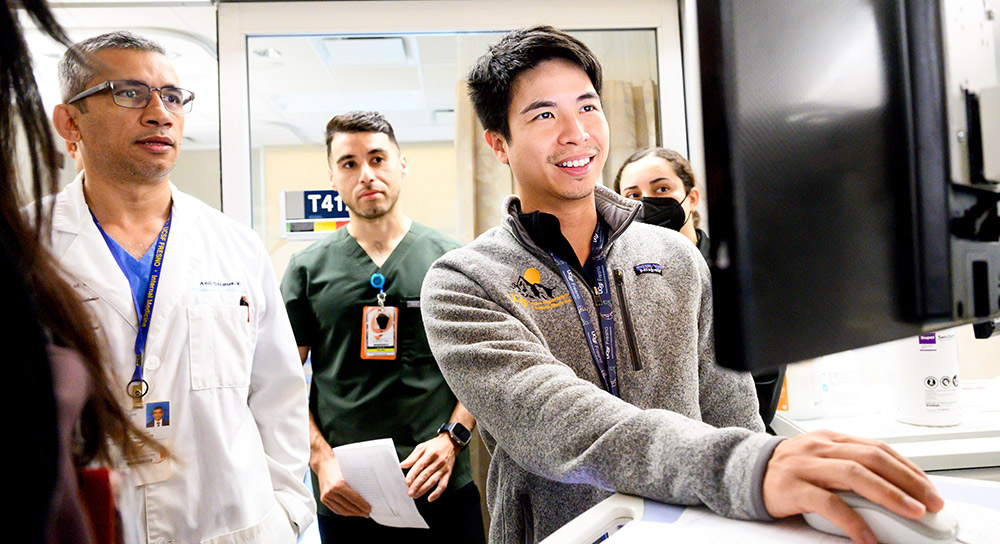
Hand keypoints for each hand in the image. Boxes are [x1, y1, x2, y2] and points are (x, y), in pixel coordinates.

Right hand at [313, 454, 370, 516]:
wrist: (322, 463)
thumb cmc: (336, 465)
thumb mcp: (348, 472)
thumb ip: (355, 483)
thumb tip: (368, 494)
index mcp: (338, 484)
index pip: (353, 499)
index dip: (362, 505)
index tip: (369, 509)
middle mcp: (330, 492)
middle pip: (348, 506)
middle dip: (359, 511)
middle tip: (367, 513)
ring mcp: (326, 496)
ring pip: (341, 510)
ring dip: (352, 514)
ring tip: (360, 514)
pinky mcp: (323, 499)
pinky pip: (335, 509)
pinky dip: (343, 512)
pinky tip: (350, 512)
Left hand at [400, 434, 458, 501]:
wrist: (451, 443)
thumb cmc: (435, 445)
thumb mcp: (422, 447)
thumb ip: (412, 457)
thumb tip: (403, 465)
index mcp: (430, 454)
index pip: (420, 465)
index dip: (413, 474)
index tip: (407, 482)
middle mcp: (438, 462)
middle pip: (426, 475)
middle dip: (417, 485)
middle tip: (410, 492)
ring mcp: (443, 469)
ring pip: (433, 481)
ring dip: (424, 490)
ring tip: (416, 495)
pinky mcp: (448, 474)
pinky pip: (443, 485)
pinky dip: (437, 493)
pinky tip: (430, 498)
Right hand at [762, 429, 944, 543]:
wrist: (742, 472)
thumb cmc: (787, 470)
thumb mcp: (820, 459)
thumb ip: (850, 466)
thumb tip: (893, 488)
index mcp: (831, 438)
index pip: (878, 448)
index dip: (908, 468)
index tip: (929, 489)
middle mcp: (820, 447)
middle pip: (872, 457)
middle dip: (907, 480)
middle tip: (930, 501)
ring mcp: (805, 465)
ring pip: (854, 474)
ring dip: (888, 494)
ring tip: (911, 512)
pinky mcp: (792, 487)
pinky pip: (827, 503)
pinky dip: (851, 520)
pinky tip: (867, 536)